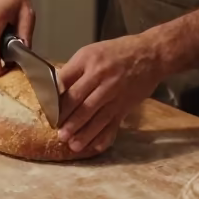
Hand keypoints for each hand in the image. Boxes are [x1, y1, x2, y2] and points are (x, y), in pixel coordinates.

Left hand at [57, 34, 161, 154]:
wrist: (151, 55)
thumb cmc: (118, 52)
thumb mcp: (91, 51)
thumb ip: (74, 70)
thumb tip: (57, 89)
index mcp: (89, 62)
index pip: (67, 83)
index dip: (56, 99)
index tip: (48, 112)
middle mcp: (102, 78)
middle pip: (81, 103)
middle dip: (69, 121)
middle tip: (59, 134)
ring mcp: (115, 94)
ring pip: (96, 117)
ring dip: (84, 133)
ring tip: (73, 145)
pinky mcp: (125, 106)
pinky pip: (113, 124)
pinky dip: (105, 137)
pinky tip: (96, 146)